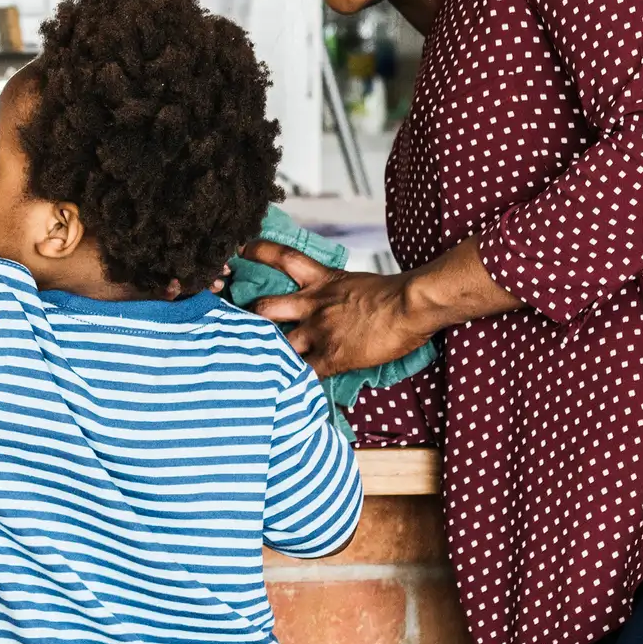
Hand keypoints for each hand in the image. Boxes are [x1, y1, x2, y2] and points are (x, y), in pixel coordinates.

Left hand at [242, 241, 436, 376]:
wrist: (412, 305)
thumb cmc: (393, 294)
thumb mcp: (354, 283)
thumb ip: (334, 291)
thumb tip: (330, 301)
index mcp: (320, 281)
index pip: (282, 258)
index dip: (256, 252)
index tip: (237, 251)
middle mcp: (312, 304)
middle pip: (264, 308)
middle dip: (245, 319)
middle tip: (230, 327)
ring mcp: (319, 331)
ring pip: (276, 344)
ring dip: (263, 355)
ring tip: (247, 367)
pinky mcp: (332, 355)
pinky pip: (303, 373)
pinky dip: (292, 383)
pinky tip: (282, 392)